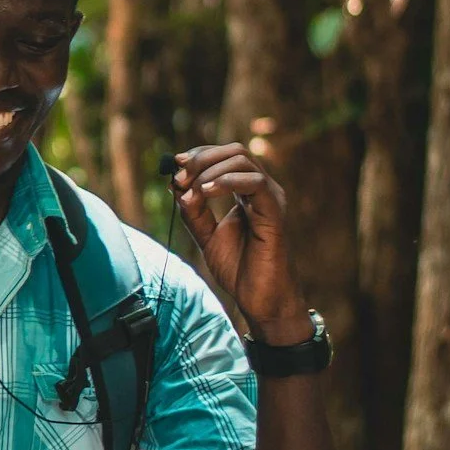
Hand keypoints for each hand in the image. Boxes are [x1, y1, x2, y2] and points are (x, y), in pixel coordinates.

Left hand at [170, 143, 310, 344]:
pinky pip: (255, 183)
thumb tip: (177, 186)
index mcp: (247, 193)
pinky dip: (226, 181)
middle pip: (235, 151)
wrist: (258, 299)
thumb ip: (193, 211)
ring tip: (192, 189)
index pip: (225, 156)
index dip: (198, 155)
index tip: (174, 166)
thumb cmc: (238, 268)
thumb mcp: (205, 235)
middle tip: (180, 176)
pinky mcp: (275, 213)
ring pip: (243, 160)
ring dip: (209, 169)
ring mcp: (271, 199)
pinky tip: (205, 193)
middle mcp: (262, 191)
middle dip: (202, 157)